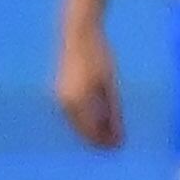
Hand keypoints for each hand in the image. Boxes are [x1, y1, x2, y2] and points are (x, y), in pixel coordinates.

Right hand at [55, 15, 123, 147]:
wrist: (78, 35)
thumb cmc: (98, 56)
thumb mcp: (110, 84)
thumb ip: (113, 110)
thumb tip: (118, 135)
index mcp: (77, 102)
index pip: (91, 132)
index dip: (106, 141)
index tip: (120, 145)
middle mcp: (64, 104)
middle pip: (82, 131)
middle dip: (99, 138)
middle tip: (117, 141)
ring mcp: (59, 98)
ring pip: (76, 124)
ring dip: (92, 130)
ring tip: (111, 130)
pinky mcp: (59, 92)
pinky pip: (72, 114)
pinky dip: (85, 120)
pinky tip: (99, 117)